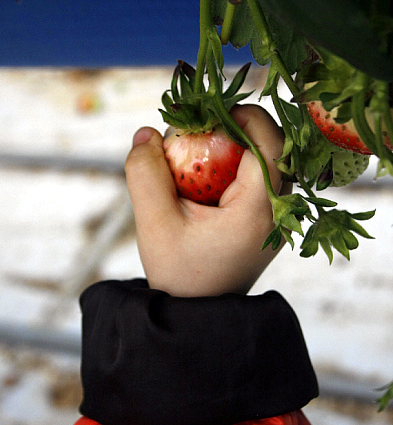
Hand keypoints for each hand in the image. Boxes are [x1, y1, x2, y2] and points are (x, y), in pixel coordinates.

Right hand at [125, 104, 290, 296]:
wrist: (197, 313)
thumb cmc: (178, 274)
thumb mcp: (153, 224)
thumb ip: (145, 174)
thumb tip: (147, 132)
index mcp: (259, 212)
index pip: (271, 146)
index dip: (248, 116)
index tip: (213, 111)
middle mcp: (279, 214)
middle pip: (275, 149)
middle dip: (240, 128)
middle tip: (204, 127)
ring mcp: (277, 219)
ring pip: (270, 162)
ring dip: (240, 146)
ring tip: (205, 146)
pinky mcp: (268, 222)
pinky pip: (262, 179)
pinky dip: (238, 165)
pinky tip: (210, 171)